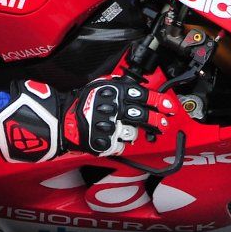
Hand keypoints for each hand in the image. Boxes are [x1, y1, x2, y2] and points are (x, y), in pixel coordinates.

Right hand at [0, 77, 175, 161]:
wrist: (60, 121)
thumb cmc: (80, 103)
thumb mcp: (99, 86)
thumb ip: (119, 86)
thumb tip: (141, 87)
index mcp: (113, 94)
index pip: (143, 96)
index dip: (159, 102)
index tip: (170, 107)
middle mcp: (113, 110)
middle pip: (142, 116)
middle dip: (156, 121)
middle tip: (163, 124)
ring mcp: (108, 128)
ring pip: (132, 133)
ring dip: (136, 133)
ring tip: (135, 132)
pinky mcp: (103, 143)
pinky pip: (120, 145)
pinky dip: (119, 143)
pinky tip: (114, 138)